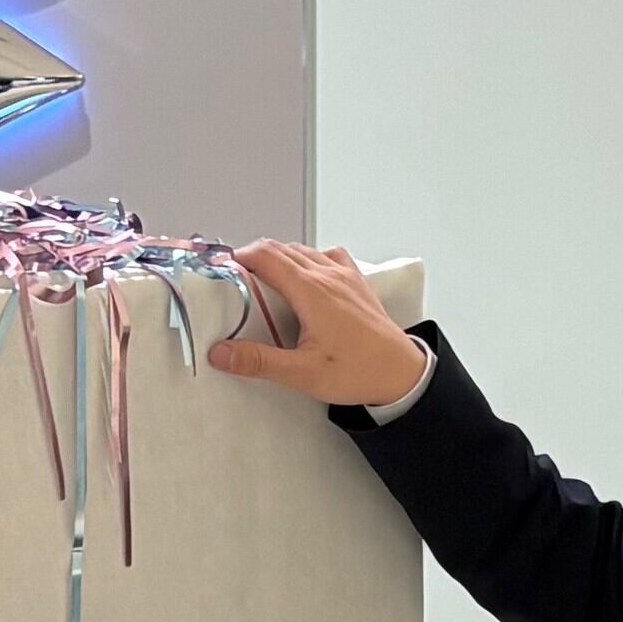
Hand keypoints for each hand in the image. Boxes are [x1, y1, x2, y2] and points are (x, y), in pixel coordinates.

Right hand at [211, 240, 435, 411]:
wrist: (401, 374)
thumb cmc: (358, 371)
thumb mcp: (302, 373)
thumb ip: (259, 361)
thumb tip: (221, 352)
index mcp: (312, 291)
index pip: (266, 256)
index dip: (240, 257)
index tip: (223, 270)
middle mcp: (328, 274)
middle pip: (281, 248)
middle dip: (254, 257)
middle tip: (236, 279)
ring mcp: (345, 275)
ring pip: (303, 250)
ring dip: (279, 257)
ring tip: (264, 280)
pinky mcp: (356, 282)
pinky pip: (327, 256)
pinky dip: (308, 259)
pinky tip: (305, 277)